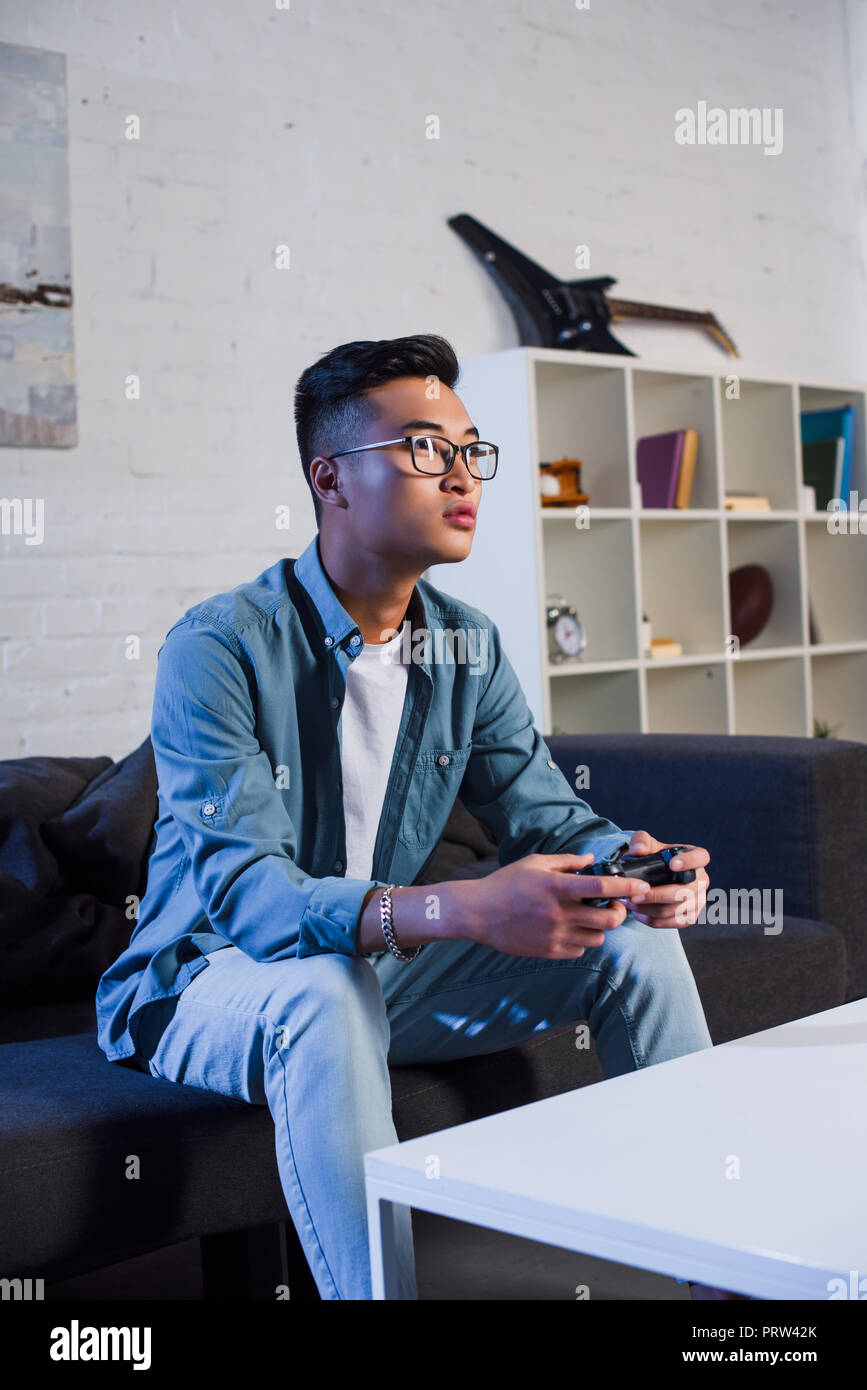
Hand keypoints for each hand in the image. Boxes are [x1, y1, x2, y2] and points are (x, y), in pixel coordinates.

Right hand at [468, 852, 653, 958]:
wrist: (478, 913)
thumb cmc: (506, 883)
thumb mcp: (535, 863)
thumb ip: (567, 862)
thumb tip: (592, 860)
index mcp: (557, 887)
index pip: (602, 886)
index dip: (626, 886)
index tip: (641, 886)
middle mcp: (559, 913)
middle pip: (608, 919)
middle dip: (618, 912)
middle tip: (614, 906)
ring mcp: (554, 935)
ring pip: (597, 938)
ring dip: (599, 928)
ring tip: (589, 918)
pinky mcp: (549, 951)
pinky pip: (579, 950)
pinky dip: (581, 940)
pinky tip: (571, 929)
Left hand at [622, 830, 708, 927]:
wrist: (654, 876)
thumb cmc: (654, 857)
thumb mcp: (646, 844)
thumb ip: (640, 841)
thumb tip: (639, 849)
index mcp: (695, 857)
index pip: (700, 857)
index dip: (689, 862)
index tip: (672, 864)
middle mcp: (701, 880)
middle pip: (683, 892)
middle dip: (655, 895)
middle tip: (633, 895)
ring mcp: (698, 900)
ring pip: (675, 910)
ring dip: (649, 909)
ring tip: (630, 903)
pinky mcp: (691, 917)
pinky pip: (672, 923)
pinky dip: (652, 920)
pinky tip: (638, 913)